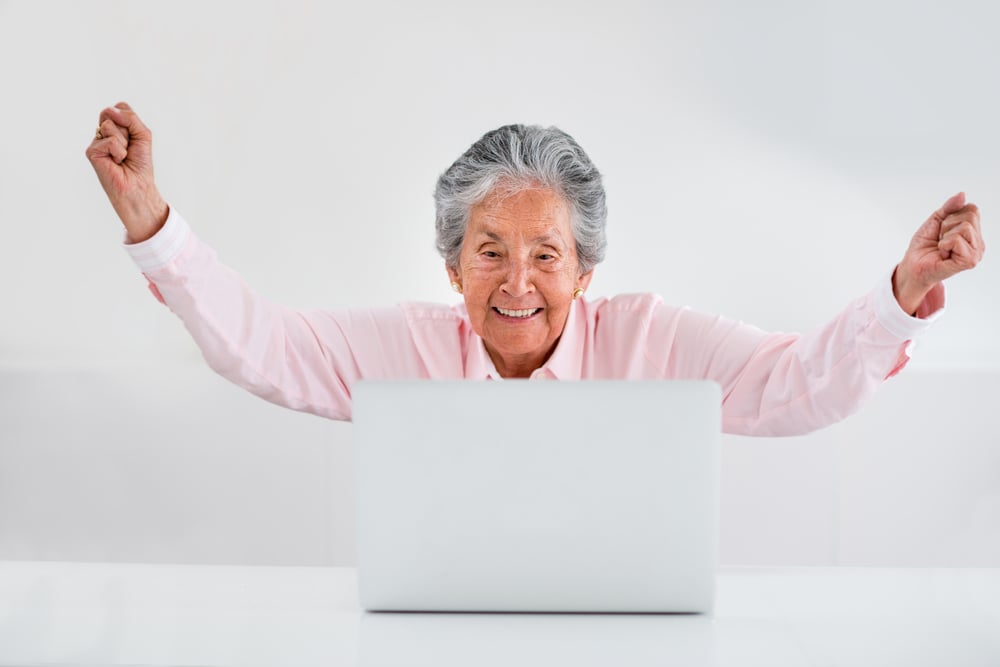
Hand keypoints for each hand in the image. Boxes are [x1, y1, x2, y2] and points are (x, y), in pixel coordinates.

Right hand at [85, 102, 167, 242]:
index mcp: (116, 127)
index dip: (131, 120)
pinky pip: (109, 141)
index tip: (135, 137)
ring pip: (109, 125)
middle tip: (128, 147)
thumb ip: (130, 118)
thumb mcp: (143, 135)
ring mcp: (96, 141)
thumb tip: (110, 110)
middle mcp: (103, 132)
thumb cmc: (140, 163)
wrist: (137, 185)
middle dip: (127, 129)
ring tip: (122, 156)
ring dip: (123, 142)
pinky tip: (116, 162)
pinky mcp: (91, 151)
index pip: (120, 107)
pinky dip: (118, 151)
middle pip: (112, 112)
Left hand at [893, 192, 984, 314]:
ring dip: (945, 235)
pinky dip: (945, 244)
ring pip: (965, 227)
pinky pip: (957, 239)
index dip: (952, 216)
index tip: (942, 230)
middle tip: (940, 239)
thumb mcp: (936, 220)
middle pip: (970, 216)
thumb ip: (949, 207)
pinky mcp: (969, 261)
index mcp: (973, 232)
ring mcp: (976, 253)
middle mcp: (978, 243)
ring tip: (941, 247)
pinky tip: (943, 254)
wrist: (912, 264)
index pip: (972, 209)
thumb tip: (962, 194)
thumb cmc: (924, 245)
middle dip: (947, 225)